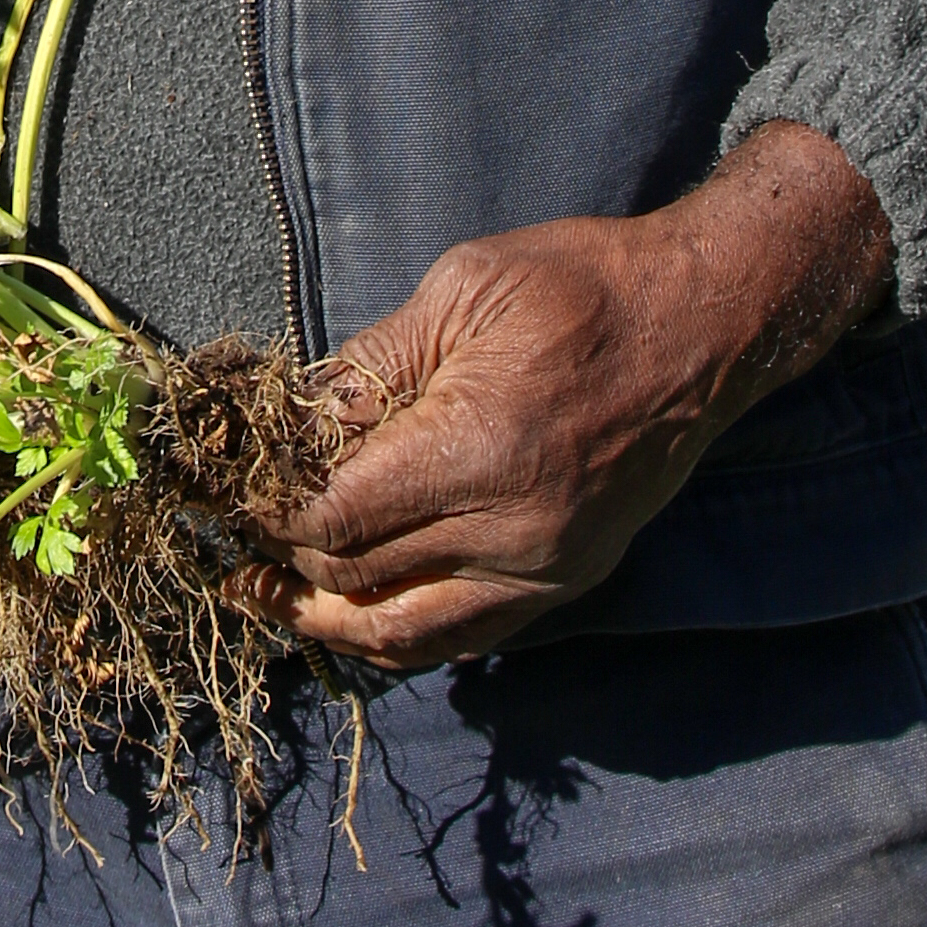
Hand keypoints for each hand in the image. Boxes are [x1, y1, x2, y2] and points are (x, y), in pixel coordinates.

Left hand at [267, 127, 894, 670]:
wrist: (705, 324)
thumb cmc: (583, 288)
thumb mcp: (460, 294)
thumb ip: (368, 369)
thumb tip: (284, 423)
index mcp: (478, 452)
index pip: (333, 519)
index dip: (263, 514)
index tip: (221, 493)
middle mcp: (513, 531)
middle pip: (357, 579)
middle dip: (282, 562)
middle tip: (226, 539)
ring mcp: (545, 569)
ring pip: (405, 634)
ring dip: (325, 623)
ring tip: (266, 597)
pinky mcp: (567, 581)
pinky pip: (464, 639)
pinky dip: (398, 636)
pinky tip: (350, 613)